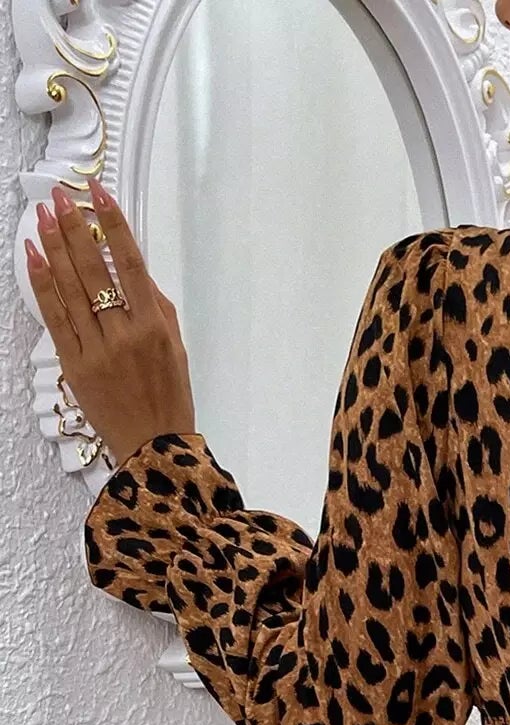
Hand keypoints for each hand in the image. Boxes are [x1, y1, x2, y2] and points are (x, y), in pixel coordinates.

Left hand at [24, 176, 195, 468]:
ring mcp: (97, 349)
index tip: (97, 194)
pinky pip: (55, 317)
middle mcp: (125, 334)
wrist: (153, 447)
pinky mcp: (75, 365)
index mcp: (154, 327)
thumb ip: (158, 309)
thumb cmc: (169, 400)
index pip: (131, 263)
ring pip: (71, 288)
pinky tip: (35, 257)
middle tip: (60, 198)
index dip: (112, 224)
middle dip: (74, 228)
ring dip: (55, 247)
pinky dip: (43, 284)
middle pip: (95, 270)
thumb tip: (136, 273)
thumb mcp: (177, 350)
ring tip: (42, 216)